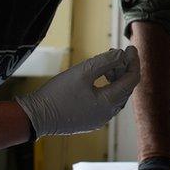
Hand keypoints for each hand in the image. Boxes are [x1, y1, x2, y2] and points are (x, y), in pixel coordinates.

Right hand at [14, 46, 139, 136]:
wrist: (36, 117)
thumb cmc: (58, 94)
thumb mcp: (82, 72)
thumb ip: (105, 62)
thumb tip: (122, 54)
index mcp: (109, 102)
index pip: (131, 80)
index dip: (133, 62)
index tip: (131, 48)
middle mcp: (108, 114)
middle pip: (126, 88)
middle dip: (124, 68)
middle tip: (118, 52)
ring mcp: (100, 119)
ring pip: (117, 96)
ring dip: (116, 78)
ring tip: (108, 64)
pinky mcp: (91, 120)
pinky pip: (107, 103)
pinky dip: (108, 88)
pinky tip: (99, 79)